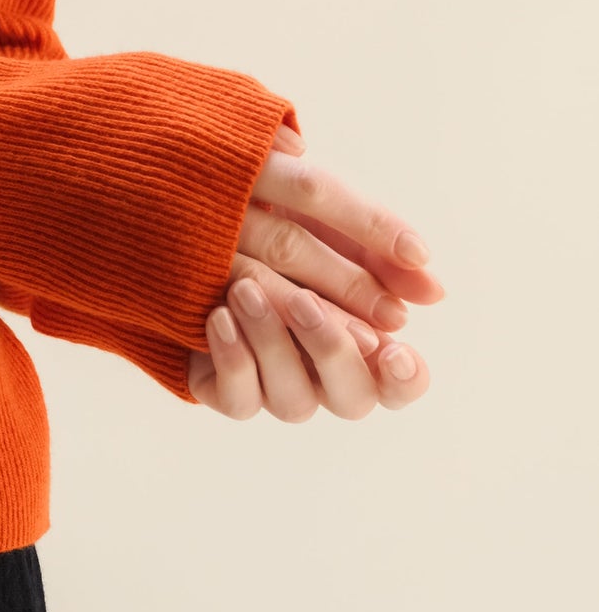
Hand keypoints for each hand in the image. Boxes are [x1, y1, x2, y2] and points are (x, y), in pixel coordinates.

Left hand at [188, 125, 442, 420]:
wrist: (177, 209)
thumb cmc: (267, 211)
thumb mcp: (320, 214)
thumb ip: (377, 247)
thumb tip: (433, 288)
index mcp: (360, 337)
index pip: (401, 382)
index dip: (406, 376)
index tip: (396, 346)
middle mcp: (322, 373)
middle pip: (352, 399)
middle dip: (331, 351)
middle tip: (304, 301)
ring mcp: (272, 384)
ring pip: (292, 402)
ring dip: (272, 345)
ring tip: (243, 289)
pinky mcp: (220, 386)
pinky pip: (235, 399)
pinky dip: (232, 361)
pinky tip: (217, 317)